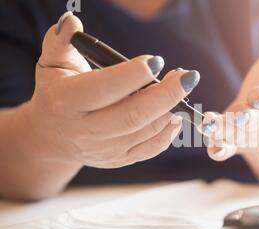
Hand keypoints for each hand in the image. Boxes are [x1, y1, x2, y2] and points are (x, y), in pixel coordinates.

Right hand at [22, 13, 199, 168]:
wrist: (52, 135)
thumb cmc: (58, 92)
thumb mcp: (52, 64)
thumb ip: (60, 41)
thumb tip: (72, 21)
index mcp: (67, 102)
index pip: (105, 88)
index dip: (134, 75)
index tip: (157, 61)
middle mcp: (85, 130)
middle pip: (133, 115)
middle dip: (166, 94)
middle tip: (188, 76)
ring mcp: (104, 149)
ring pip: (146, 131)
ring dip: (172, 109)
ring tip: (184, 86)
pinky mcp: (119, 160)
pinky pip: (151, 148)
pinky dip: (170, 131)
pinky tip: (178, 112)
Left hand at [202, 17, 258, 160]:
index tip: (258, 96)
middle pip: (256, 120)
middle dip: (245, 119)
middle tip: (236, 116)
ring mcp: (249, 134)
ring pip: (238, 135)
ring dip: (223, 132)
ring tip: (208, 125)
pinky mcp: (235, 143)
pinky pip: (227, 149)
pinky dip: (219, 150)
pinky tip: (210, 148)